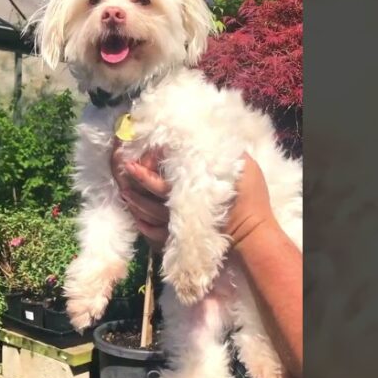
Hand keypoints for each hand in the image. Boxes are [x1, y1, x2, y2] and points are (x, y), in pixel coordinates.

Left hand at [109, 141, 276, 249]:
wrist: (253, 236)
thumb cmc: (250, 199)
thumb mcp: (243, 166)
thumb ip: (224, 151)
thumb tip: (210, 136)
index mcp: (189, 190)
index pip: (159, 179)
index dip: (146, 169)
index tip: (137, 157)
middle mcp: (178, 209)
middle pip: (149, 195)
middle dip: (135, 182)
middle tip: (124, 169)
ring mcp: (177, 228)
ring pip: (148, 215)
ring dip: (135, 203)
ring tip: (126, 191)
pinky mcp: (181, 242)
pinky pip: (154, 236)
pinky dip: (143, 227)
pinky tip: (138, 218)